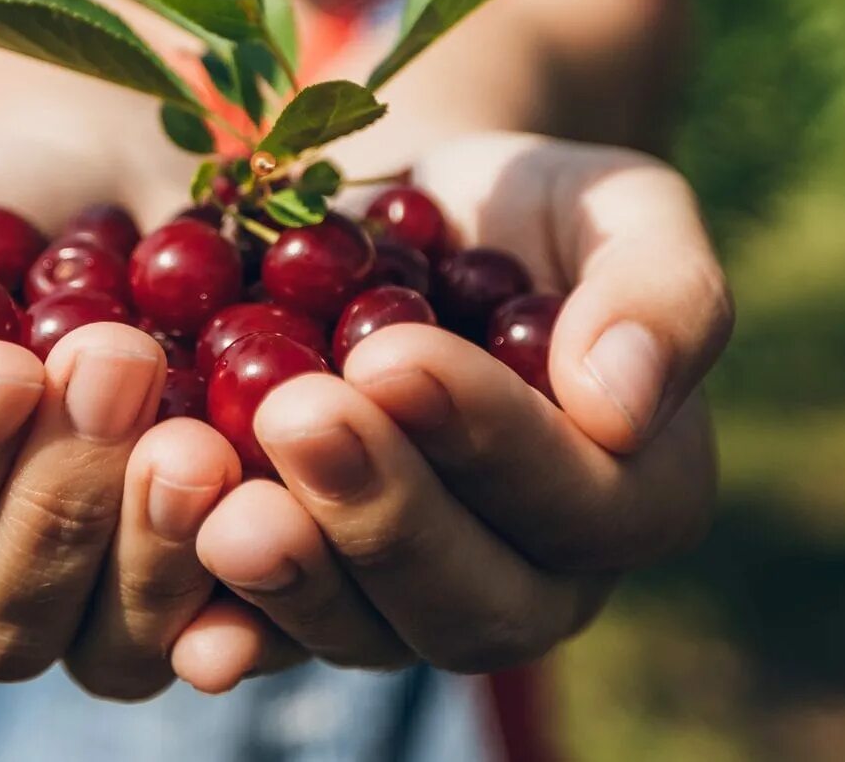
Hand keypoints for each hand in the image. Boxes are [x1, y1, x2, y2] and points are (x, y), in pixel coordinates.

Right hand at [0, 131, 240, 699]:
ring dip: (152, 542)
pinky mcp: (223, 585)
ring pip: (114, 646)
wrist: (124, 172)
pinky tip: (274, 494)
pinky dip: (256, 570)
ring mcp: (106, 606)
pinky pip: (241, 623)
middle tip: (112, 361)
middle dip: (54, 497)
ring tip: (194, 426)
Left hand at [174, 132, 731, 684]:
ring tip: (222, 498)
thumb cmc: (529, 207)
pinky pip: (277, 640)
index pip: (579, 500)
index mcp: (639, 495)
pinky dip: (227, 626)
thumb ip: (661, 292)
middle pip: (475, 599)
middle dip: (381, 511)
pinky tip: (183, 616)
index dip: (487, 437)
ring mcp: (420, 605)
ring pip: (371, 635)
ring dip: (296, 576)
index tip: (393, 353)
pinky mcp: (319, 601)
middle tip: (297, 415)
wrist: (404, 222)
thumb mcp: (616, 205)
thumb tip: (618, 402)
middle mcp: (538, 580)